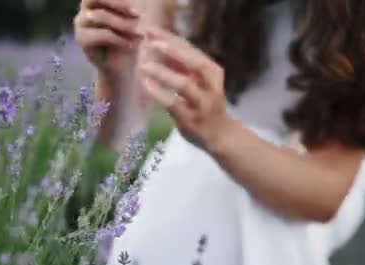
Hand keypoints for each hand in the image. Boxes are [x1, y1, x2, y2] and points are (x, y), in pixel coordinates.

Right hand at [74, 0, 142, 80]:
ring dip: (123, 24)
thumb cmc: (128, 41)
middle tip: (138, 15)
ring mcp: (81, 23)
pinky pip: (101, 34)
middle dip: (118, 4)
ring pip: (100, 16)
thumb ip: (130, 11)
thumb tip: (135, 9)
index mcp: (97, 2)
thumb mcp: (133, 23)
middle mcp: (86, 9)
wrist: (122, 68)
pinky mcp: (81, 39)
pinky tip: (131, 45)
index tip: (137, 11)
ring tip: (139, 34)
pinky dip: (119, 39)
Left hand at [138, 27, 233, 150]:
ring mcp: (202, 102)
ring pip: (185, 84)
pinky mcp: (191, 119)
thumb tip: (157, 43)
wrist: (221, 134)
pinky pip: (174, 103)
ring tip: (144, 65)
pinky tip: (146, 84)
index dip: (170, 38)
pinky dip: (159, 93)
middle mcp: (210, 85)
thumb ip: (182, 65)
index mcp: (212, 71)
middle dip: (172, 49)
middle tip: (151, 41)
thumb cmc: (205, 103)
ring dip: (163, 73)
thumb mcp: (198, 80)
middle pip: (194, 62)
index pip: (191, 49)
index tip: (151, 29)